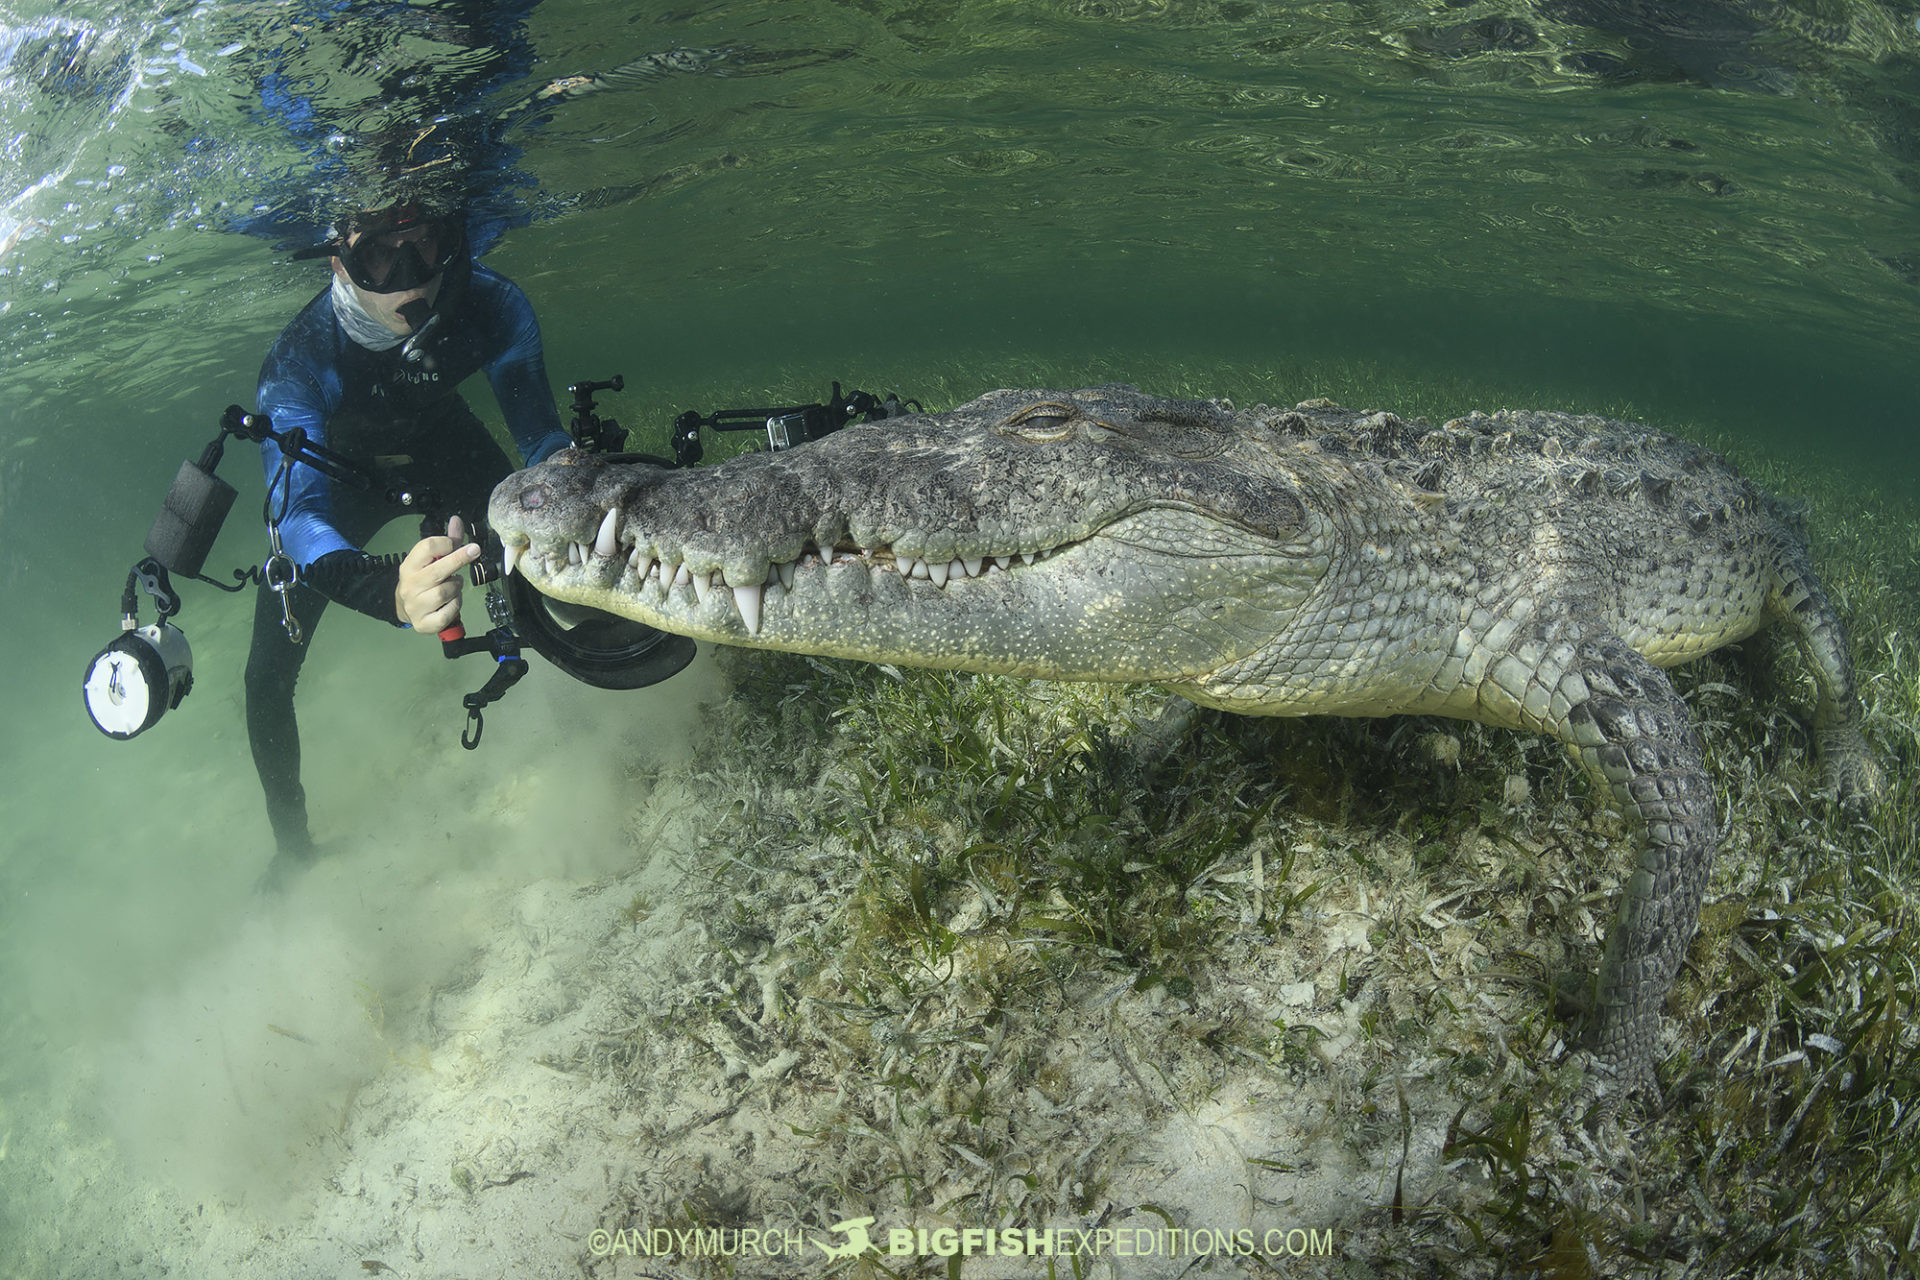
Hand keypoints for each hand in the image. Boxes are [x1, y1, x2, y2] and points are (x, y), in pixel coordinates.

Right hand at [395, 515, 481, 632]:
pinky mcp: (423, 623)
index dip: (446, 543)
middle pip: (438, 571)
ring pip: (444, 593)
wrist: (405, 608)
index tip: (456, 543)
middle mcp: (409, 585)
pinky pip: (447, 613)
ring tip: (454, 585)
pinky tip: (452, 602)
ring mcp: (415, 606)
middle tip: (474, 552)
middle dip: (459, 559)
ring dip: (456, 587)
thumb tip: (457, 520)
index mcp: (409, 565)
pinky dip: (455, 606)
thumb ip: (447, 541)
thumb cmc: (423, 580)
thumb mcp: (430, 560)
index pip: (426, 548)